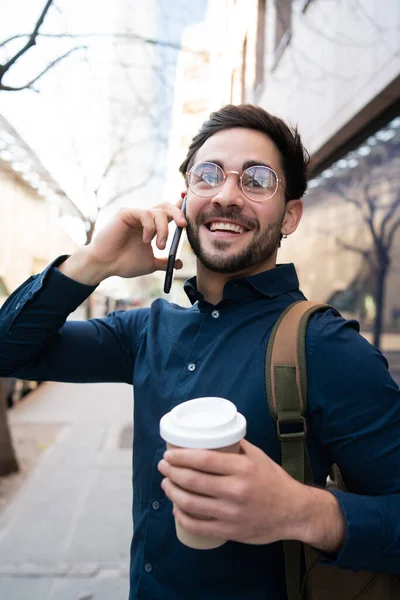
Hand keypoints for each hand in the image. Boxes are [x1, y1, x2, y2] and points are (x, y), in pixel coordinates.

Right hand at [59, 199, 186, 283]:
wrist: (105, 265)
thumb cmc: (124, 263)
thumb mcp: (150, 264)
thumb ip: (164, 262)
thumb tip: (180, 264)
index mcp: (152, 226)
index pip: (169, 212)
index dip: (181, 206)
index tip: (191, 203)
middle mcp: (145, 217)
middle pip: (167, 206)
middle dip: (179, 214)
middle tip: (183, 226)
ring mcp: (136, 214)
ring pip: (159, 212)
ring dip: (163, 230)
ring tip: (160, 246)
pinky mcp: (126, 213)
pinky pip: (145, 214)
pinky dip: (150, 228)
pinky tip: (146, 240)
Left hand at [158, 439, 305, 544]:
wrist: (294, 511)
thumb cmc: (274, 480)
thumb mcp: (258, 456)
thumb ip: (236, 446)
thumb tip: (214, 435)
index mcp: (242, 468)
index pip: (204, 460)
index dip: (181, 457)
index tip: (168, 455)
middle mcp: (236, 490)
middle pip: (193, 481)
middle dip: (172, 473)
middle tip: (163, 466)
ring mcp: (232, 513)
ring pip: (192, 503)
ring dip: (172, 493)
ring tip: (165, 484)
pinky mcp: (230, 531)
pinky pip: (199, 526)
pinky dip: (182, 517)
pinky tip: (176, 509)